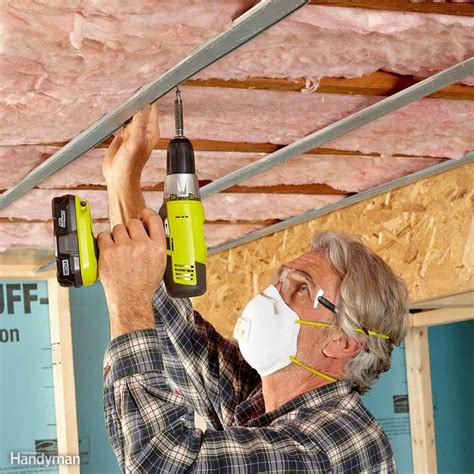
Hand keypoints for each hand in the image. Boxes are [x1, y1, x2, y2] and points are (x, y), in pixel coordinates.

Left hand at [98, 208, 166, 338]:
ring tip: (120, 249)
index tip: (142, 215)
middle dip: (130, 230)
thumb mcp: (160, 263)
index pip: (154, 219)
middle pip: (133, 222)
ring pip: (118, 228)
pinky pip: (104, 235)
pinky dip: (105, 240)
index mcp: (158, 247)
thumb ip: (156, 244)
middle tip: (129, 241)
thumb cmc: (144, 285)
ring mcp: (124, 248)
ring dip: (118, 236)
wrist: (131, 300)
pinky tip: (110, 249)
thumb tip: (149, 228)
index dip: (146, 214)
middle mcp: (142, 245)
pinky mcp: (109, 252)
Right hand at [103, 103, 159, 184]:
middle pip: (140, 106)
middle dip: (133, 100)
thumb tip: (143, 103)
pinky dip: (118, 115)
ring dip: (124, 107)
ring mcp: (133, 130)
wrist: (118, 176)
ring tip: (119, 106)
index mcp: (151, 130)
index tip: (139, 87)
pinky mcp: (123, 133)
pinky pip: (121, 118)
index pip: (151, 106)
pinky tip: (114, 114)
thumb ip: (139, 122)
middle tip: (125, 95)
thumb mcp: (136, 141)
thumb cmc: (130, 165)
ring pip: (130, 111)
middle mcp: (143, 129)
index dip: (147, 96)